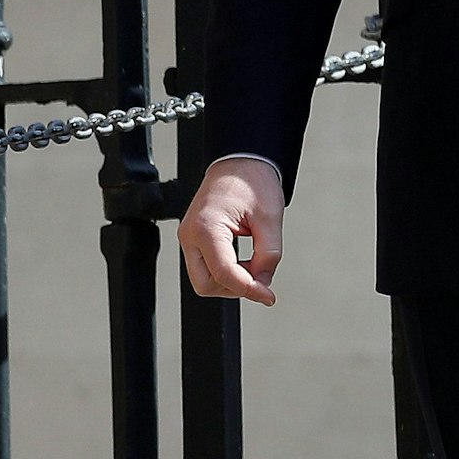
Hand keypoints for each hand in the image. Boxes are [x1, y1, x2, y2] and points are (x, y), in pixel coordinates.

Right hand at [177, 156, 285, 306]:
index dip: (249, 289)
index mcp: (206, 227)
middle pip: (206, 285)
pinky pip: (206, 267)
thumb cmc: (253, 181)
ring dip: (231, 281)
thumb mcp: (270, 217)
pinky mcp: (194, 240)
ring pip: (204, 280)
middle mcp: (190, 235)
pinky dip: (227, 272)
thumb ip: (269, 254)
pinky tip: (246, 263)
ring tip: (256, 265)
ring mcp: (188, 238)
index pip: (224, 273)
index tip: (269, 296)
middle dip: (235, 288)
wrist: (241, 161)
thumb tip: (263, 283)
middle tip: (262, 280)